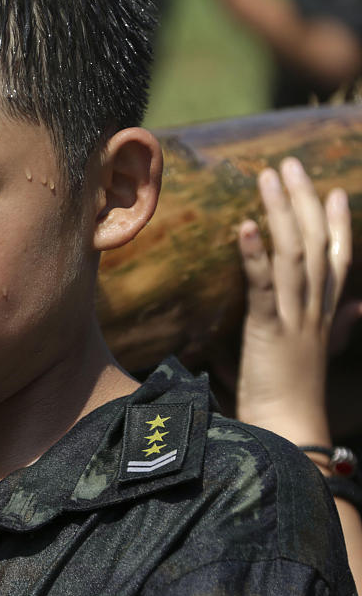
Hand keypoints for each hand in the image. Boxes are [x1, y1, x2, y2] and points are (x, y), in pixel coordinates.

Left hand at [236, 157, 359, 446]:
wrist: (288, 432)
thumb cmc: (293, 397)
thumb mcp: (319, 353)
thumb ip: (339, 327)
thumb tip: (358, 310)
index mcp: (326, 314)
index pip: (339, 259)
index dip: (338, 224)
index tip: (334, 191)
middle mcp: (315, 309)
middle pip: (317, 244)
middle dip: (306, 201)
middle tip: (292, 164)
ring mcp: (294, 317)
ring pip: (294, 254)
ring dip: (282, 212)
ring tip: (270, 176)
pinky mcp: (269, 330)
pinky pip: (263, 285)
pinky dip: (255, 255)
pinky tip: (245, 225)